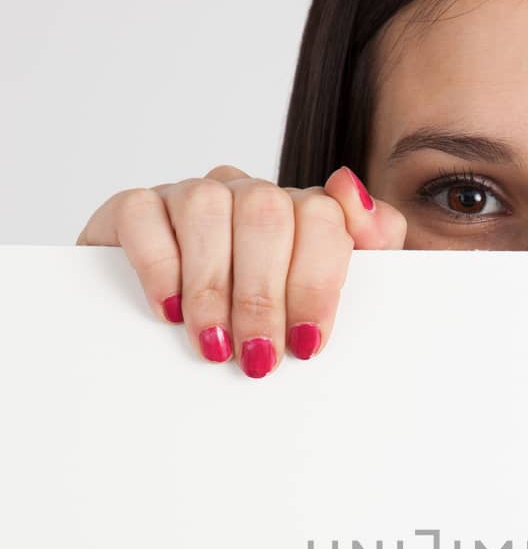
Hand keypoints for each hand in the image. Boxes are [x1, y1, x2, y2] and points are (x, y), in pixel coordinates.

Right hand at [75, 165, 406, 376]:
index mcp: (298, 212)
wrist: (169, 332)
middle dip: (263, 296)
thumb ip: (373, 241)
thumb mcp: (332, 295)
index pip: (321, 217)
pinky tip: (169, 310)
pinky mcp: (134, 210)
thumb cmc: (265, 322)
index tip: (306, 343)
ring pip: (205, 207)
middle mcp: (245, 195)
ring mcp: (189, 197)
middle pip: (264, 213)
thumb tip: (354, 192)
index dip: (314, 284)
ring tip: (215, 344)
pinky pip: (143, 214)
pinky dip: (158, 265)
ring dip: (212, 286)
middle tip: (258, 356)